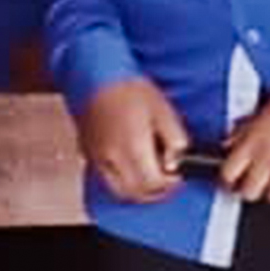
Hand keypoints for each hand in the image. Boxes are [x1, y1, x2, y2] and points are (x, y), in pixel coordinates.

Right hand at [79, 77, 188, 204]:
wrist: (97, 77)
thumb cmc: (129, 88)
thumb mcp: (163, 110)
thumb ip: (174, 138)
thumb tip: (179, 158)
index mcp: (133, 146)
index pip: (153, 183)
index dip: (170, 183)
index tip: (179, 174)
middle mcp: (112, 158)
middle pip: (136, 193)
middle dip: (156, 191)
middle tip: (169, 179)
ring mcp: (98, 159)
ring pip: (120, 191)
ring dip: (139, 189)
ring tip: (153, 174)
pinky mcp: (89, 156)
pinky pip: (107, 180)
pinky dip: (123, 181)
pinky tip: (133, 167)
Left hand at [220, 76, 269, 203]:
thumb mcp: (261, 109)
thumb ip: (243, 130)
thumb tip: (230, 143)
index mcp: (252, 140)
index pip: (228, 174)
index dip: (228, 181)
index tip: (231, 182)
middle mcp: (267, 155)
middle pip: (249, 192)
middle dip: (251, 190)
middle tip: (257, 184)